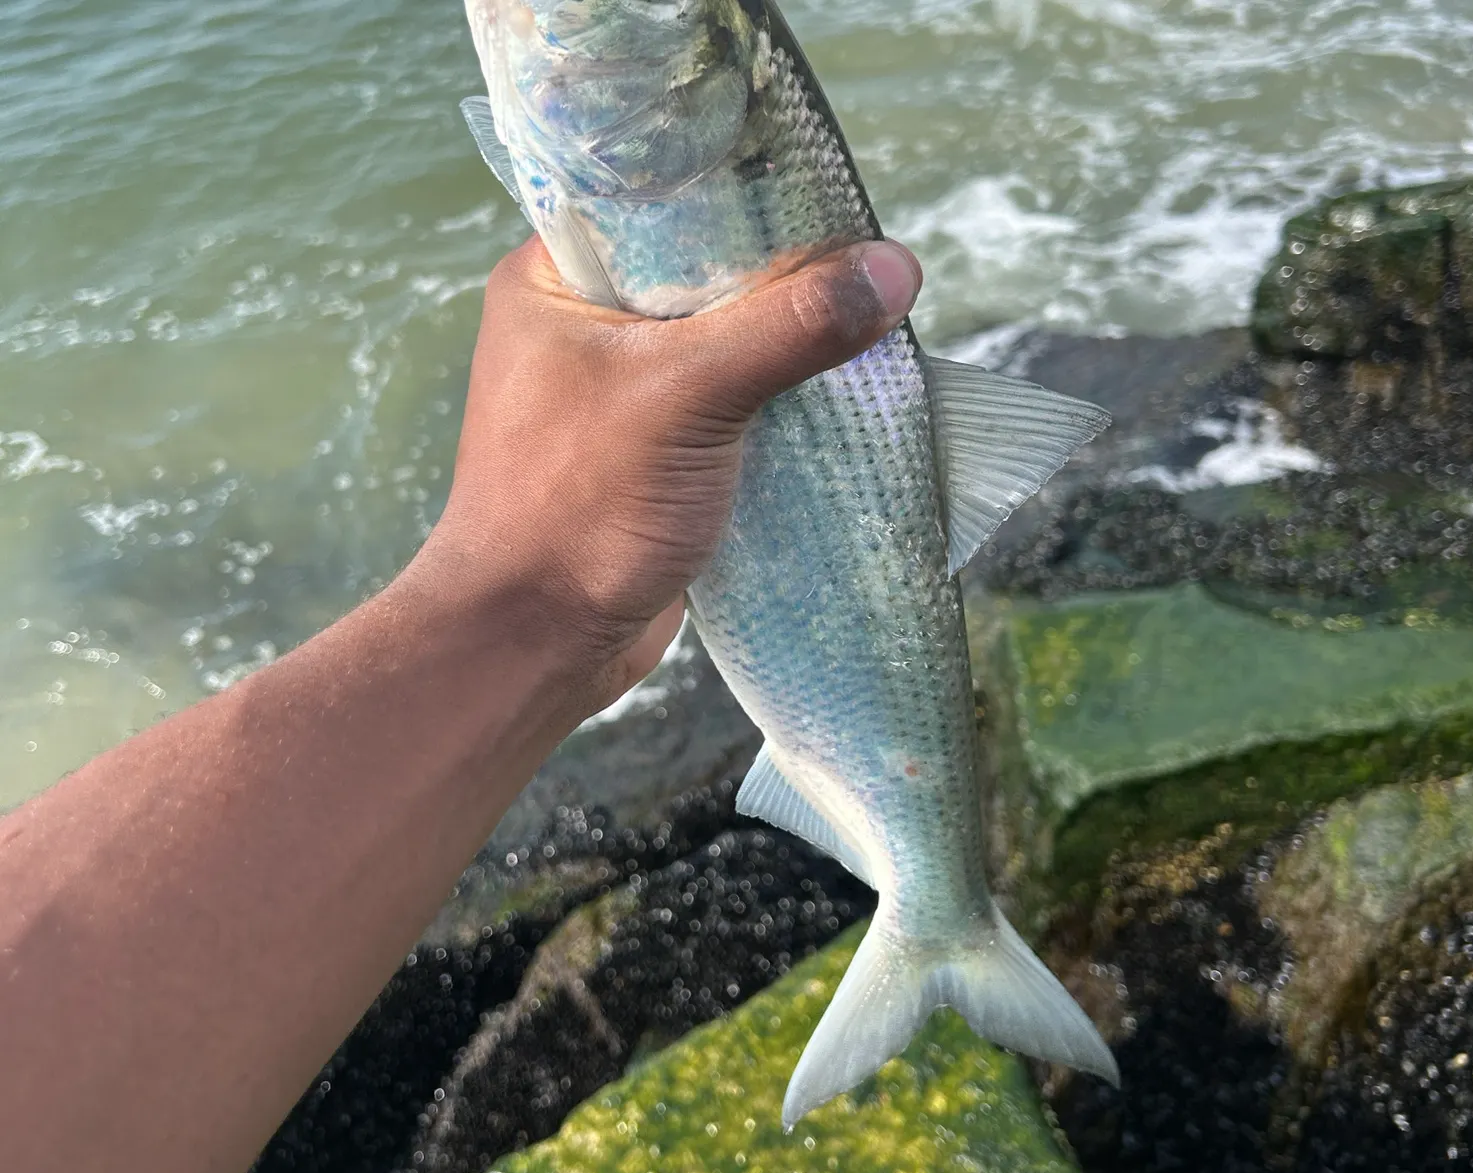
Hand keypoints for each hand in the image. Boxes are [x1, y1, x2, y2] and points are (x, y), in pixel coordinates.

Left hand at [422, 235, 921, 709]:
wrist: (538, 642)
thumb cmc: (581, 506)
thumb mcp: (687, 395)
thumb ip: (788, 328)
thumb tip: (896, 268)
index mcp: (554, 280)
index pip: (659, 201)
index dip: (742, 192)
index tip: (826, 190)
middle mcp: (583, 328)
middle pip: (702, 274)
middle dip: (781, 276)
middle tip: (864, 261)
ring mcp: (618, 397)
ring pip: (721, 346)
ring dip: (785, 347)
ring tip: (866, 322)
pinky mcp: (653, 456)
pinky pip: (728, 409)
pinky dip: (776, 405)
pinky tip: (836, 396)